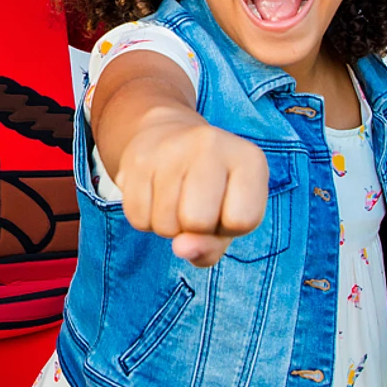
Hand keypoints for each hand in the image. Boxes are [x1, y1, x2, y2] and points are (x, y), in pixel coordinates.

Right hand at [114, 115, 267, 267]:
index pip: (242, 220)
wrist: (168, 138)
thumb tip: (180, 248)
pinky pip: (137, 218)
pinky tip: (155, 197)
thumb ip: (212, 246)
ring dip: (168, 227)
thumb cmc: (210, 191)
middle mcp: (211, 144)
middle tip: (196, 207)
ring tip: (175, 201)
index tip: (225, 208)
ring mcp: (171, 149)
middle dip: (194, 229)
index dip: (229, 228)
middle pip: (197, 222)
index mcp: (249, 159)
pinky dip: (146, 220)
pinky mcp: (137, 159)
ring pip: (164, 225)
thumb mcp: (227, 219)